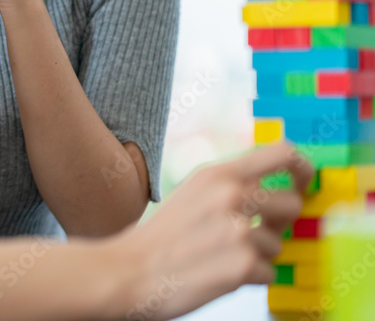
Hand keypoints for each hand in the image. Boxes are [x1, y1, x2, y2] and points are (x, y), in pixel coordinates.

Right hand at [108, 142, 311, 319]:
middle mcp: (232, 196)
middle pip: (292, 202)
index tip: (302, 180)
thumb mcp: (192, 191)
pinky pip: (269, 273)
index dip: (302, 167)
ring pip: (278, 244)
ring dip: (258, 255)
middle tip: (255, 232)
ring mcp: (239, 231)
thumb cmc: (162, 235)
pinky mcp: (243, 266)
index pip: (282, 153)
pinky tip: (218, 273)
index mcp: (218, 174)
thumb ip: (230, 183)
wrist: (129, 270)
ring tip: (222, 256)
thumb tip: (274, 188)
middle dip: (279, 222)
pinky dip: (248, 278)